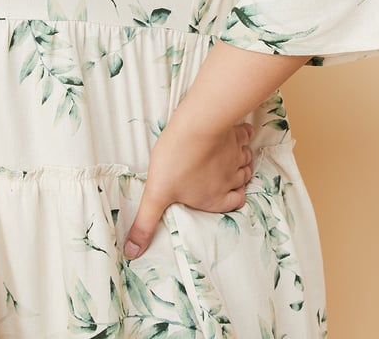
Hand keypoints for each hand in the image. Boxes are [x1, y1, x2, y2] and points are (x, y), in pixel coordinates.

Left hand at [123, 117, 253, 258]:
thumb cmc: (176, 161)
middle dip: (235, 180)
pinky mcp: (235, 135)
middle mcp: (229, 179)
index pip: (234, 204)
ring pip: (245, 161)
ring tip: (228, 158)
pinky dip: (244, 137)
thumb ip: (146, 224)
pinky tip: (236, 135)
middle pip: (241, 182)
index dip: (232, 200)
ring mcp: (235, 156)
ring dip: (240, 160)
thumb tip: (132, 253)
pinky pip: (246, 137)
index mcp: (214, 198)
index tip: (225, 195)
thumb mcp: (155, 195)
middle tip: (223, 174)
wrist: (196, 126)